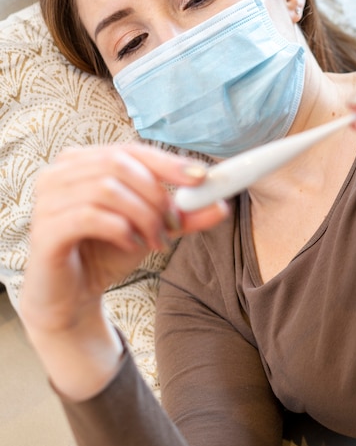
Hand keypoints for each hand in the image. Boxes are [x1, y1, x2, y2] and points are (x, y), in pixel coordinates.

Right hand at [20, 143, 227, 399]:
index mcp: (85, 161)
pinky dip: (121, 229)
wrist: (74, 295)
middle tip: (175, 225)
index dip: (169, 162)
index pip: (132, 150)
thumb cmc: (108, 252)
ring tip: (155, 240)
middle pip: (120, 163)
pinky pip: (90, 216)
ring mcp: (47, 199)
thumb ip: (184, 216)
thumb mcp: (153, 228)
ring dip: (143, 215)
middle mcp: (61, 173)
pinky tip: (130, 244)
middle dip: (157, 194)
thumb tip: (221, 204)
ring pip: (107, 188)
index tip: (202, 177)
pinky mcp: (44, 229)